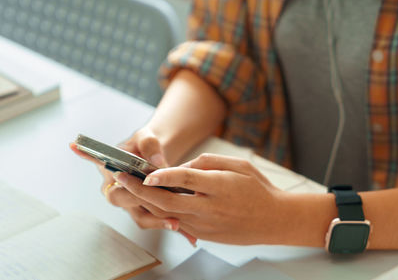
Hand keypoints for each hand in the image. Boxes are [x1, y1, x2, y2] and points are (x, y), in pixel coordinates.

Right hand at [70, 128, 196, 244]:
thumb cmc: (144, 144)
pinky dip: (169, 223)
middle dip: (148, 209)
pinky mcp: (145, 209)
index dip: (132, 193)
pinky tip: (186, 231)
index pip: (116, 190)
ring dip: (159, 221)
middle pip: (128, 206)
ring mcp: (130, 202)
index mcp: (109, 173)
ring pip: (142, 217)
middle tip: (167, 213)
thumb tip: (157, 162)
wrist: (154, 152)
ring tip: (177, 224)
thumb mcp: (145, 137)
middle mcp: (117, 191)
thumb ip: (149, 145)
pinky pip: (155, 220)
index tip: (149, 191)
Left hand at [114, 153, 287, 244]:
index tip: (145, 172)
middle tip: (122, 178)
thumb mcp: (238, 165)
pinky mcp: (203, 234)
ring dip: (145, 201)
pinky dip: (161, 212)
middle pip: (167, 201)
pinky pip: (177, 222)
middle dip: (140, 190)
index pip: (185, 180)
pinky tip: (150, 201)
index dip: (163, 175)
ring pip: (167, 214)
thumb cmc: (259, 190)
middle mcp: (210, 209)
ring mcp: (205, 225)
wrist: (275, 220)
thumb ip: (207, 163)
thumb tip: (181, 168)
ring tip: (129, 188)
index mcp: (220, 187)